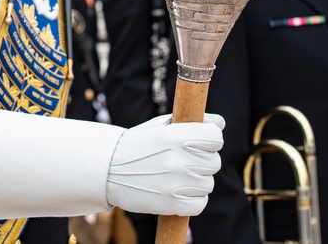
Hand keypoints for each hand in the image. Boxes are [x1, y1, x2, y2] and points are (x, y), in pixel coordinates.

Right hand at [106, 113, 224, 216]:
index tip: (202, 142)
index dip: (211, 139)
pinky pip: (200, 203)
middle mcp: (179, 159)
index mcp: (176, 136)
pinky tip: (178, 192)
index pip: (216, 137)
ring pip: (207, 184)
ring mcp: (176, 183)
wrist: (107, 170)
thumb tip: (220, 123)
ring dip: (196, 182)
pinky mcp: (172, 204)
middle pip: (214, 162)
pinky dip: (192, 200)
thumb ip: (192, 122)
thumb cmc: (137, 144)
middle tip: (184, 161)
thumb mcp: (161, 125)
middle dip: (202, 161)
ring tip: (176, 176)